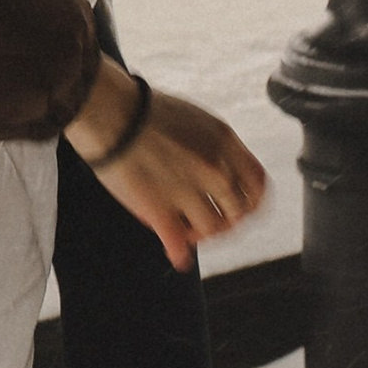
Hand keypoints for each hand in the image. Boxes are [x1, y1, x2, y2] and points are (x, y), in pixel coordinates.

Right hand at [63, 59, 267, 269]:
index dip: (252, 202)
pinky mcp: (161, 210)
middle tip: (209, 223)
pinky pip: (180, 244)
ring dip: (201, 235)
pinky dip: (180, 254)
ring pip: (213, 229)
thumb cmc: (143, 111)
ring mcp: (189, 190)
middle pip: (239, 212)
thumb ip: (215, 148)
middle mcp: (214, 167)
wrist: (109, 112)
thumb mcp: (196, 119)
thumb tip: (222, 174)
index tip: (240, 208)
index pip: (258, 185)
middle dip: (227, 222)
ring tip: (185, 231)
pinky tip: (177, 256)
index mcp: (225, 142)